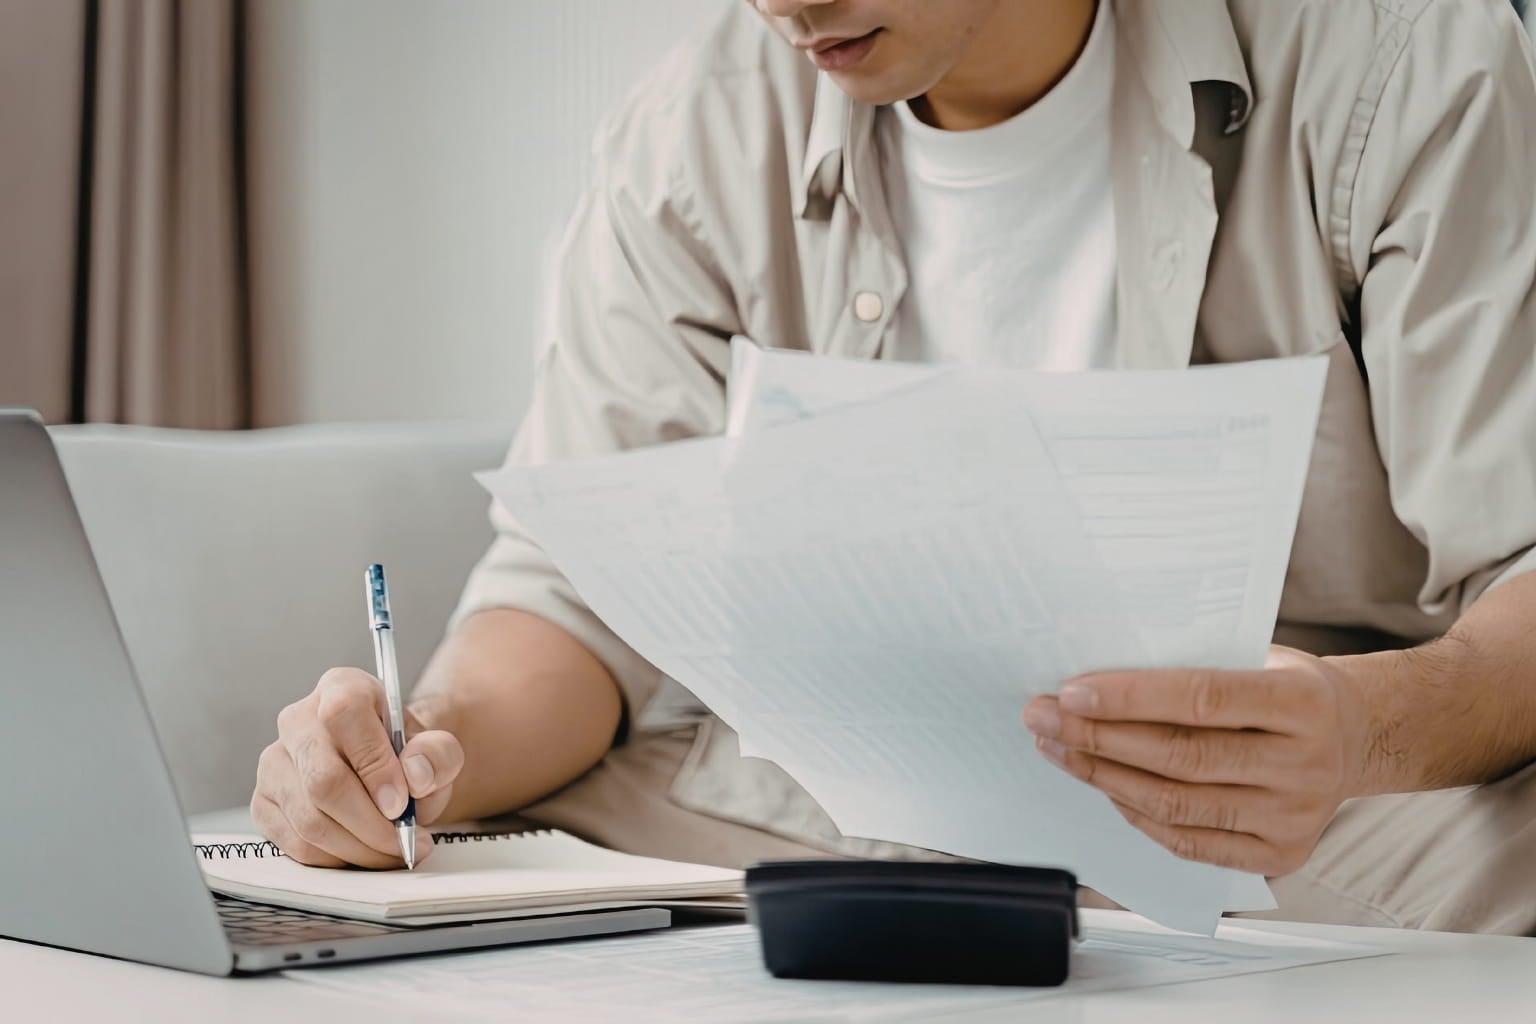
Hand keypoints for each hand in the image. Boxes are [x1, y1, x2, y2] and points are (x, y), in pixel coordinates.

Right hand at [252, 668, 463, 867]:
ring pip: (310, 820)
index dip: (374, 764)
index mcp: (341, 688)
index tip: (401, 803)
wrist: (387, 771)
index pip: (344, 715)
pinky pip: (296, 844)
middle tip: (405, 842)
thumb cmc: (408, 756)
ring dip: (359, 848)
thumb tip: (415, 774)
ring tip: (394, 850)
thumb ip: (438, 754)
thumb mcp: (438, 748)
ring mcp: (274, 762)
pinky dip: (336, 859)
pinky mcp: (264, 802)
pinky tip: (364, 853)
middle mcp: (297, 720)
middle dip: (371, 824)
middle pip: (324, 780)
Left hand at [1022, 647, 1369, 875]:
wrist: (1359, 735)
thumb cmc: (1292, 687)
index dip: (1130, 697)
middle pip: (1179, 757)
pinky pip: (1189, 842)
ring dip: (1103, 775)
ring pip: (1176, 804)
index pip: (1202, 699)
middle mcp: (1304, 766)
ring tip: (1058, 748)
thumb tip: (1098, 674)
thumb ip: (1196, 665)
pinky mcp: (1280, 854)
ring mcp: (1293, 817)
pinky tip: (1104, 785)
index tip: (1071, 691)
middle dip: (1097, 737)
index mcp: (1303, 704)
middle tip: (1042, 717)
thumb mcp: (1260, 656)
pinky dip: (1138, 814)